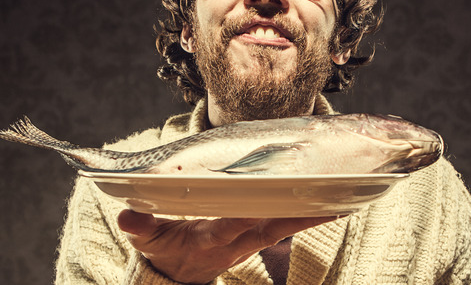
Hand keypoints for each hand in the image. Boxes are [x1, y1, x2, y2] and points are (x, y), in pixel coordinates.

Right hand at [118, 209, 335, 283]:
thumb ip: (140, 229)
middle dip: (299, 216)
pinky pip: (288, 223)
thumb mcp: (149, 243)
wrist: (182, 274)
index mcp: (210, 239)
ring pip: (286, 225)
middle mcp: (237, 240)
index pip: (230, 226)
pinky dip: (310, 214)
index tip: (262, 201)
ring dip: (312, 214)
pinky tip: (335, 202)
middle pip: (273, 227)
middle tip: (330, 199)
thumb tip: (127, 216)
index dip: (244, 216)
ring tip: (343, 197)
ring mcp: (251, 239)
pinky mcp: (259, 235)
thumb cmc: (166, 252)